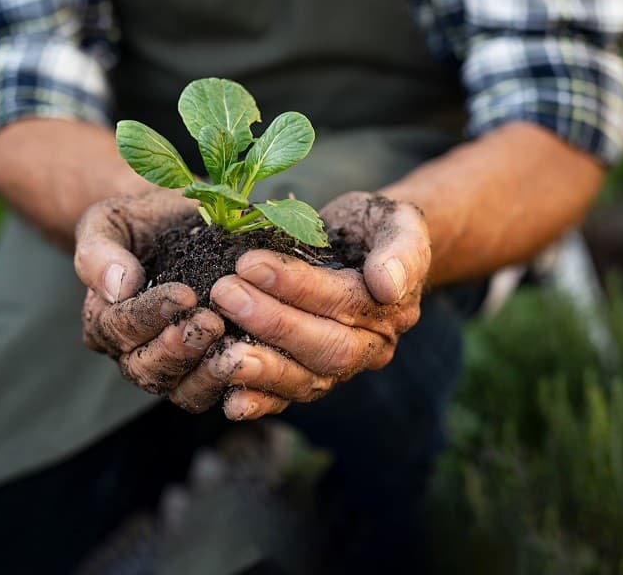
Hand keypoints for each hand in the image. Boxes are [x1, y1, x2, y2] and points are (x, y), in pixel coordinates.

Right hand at [74, 192, 224, 393]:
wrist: (177, 223)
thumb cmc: (140, 221)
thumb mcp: (110, 222)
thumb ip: (100, 252)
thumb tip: (119, 286)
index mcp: (104, 318)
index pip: (120, 327)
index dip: (150, 315)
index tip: (184, 295)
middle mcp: (131, 351)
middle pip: (146, 368)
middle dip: (178, 349)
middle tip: (211, 323)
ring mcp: (170, 366)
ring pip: (181, 390)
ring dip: (206, 374)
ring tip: (232, 349)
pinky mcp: (205, 371)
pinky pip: (214, 391)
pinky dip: (233, 383)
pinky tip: (255, 362)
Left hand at [169, 193, 429, 419]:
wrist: (364, 247)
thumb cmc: (374, 227)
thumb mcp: (398, 221)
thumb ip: (402, 248)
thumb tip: (388, 285)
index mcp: (394, 308)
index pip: (345, 302)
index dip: (296, 285)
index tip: (249, 262)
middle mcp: (372, 347)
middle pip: (326, 347)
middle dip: (271, 323)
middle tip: (224, 293)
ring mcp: (342, 368)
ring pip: (307, 379)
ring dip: (262, 367)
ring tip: (219, 349)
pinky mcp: (312, 376)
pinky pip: (290, 398)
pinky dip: (261, 402)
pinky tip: (231, 402)